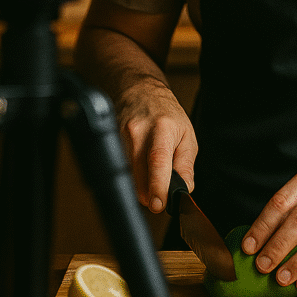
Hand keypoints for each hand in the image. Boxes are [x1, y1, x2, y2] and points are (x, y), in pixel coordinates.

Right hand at [119, 80, 197, 213]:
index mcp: (162, 128)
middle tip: (159, 193)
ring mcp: (119, 136)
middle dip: (149, 193)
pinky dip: (130, 176)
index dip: (157, 186)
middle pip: (137, 175)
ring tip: (150, 172)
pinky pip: (119, 169)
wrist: (141, 91)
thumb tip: (183, 191)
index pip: (157, 160)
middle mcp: (138, 131)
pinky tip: (138, 165)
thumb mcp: (187, 136)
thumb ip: (186, 166)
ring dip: (139, 185)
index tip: (158, 205)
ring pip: (127, 176)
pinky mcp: (109, 142)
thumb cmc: (167, 114)